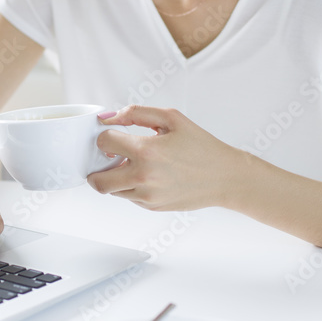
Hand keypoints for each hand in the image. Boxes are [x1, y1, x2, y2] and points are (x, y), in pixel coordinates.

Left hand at [87, 105, 239, 210]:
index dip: (105, 136)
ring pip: (111, 191)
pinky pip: (128, 197)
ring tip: (131, 165)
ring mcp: (146, 196)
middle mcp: (143, 177)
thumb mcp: (171, 118)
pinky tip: (147, 175)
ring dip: (113, 178)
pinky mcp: (151, 207)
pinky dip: (129, 187)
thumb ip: (136, 113)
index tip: (114, 135)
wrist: (224, 177)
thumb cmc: (200, 145)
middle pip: (97, 180)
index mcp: (146, 151)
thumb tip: (108, 118)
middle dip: (97, 167)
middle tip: (108, 158)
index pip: (104, 142)